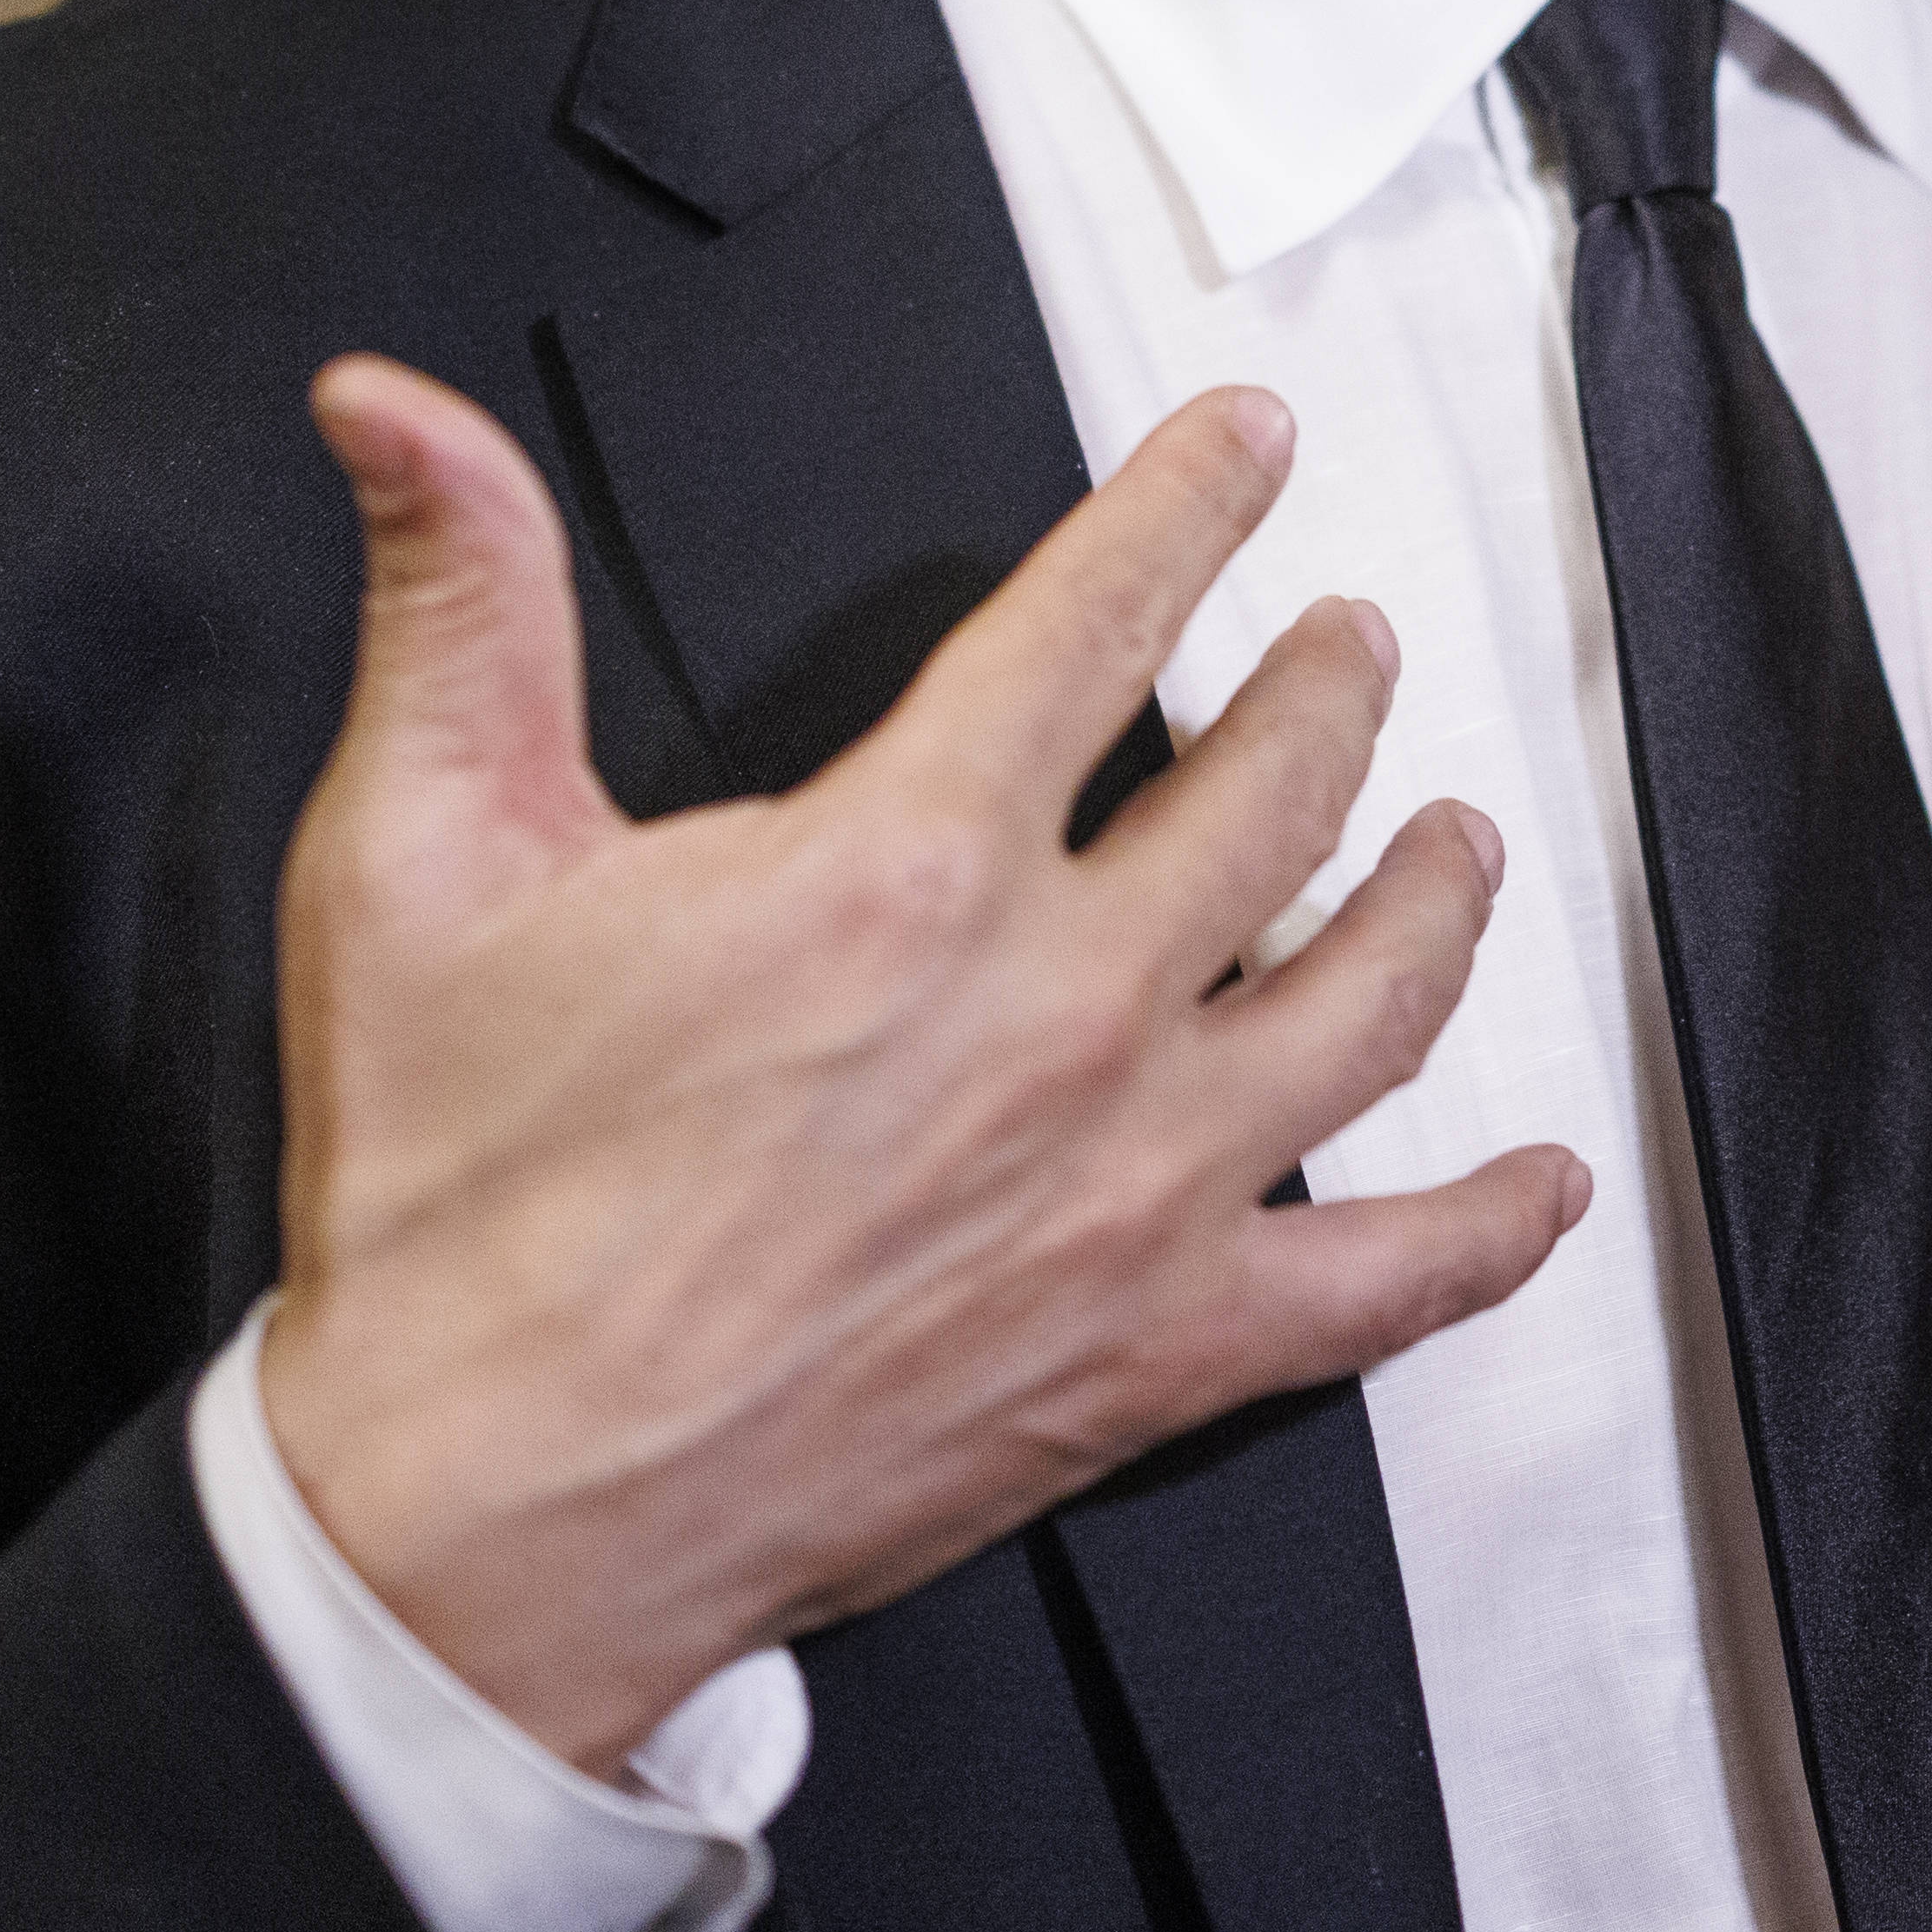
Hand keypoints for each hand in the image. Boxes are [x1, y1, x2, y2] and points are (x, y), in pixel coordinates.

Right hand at [258, 362, 1587, 1769]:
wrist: (479, 1523)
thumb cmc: (457, 1216)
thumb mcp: (409, 859)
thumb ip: (452, 601)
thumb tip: (393, 408)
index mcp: (902, 868)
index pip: (1094, 617)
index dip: (1181, 504)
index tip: (1240, 447)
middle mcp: (1058, 1011)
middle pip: (1272, 791)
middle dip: (1329, 684)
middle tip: (1346, 644)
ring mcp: (1131, 1187)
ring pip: (1368, 998)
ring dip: (1433, 896)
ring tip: (1455, 837)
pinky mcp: (1152, 1350)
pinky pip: (1384, 1283)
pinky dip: (1486, 1232)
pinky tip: (1539, 1186)